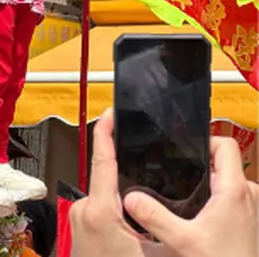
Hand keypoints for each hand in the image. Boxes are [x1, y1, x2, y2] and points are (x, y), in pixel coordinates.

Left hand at [69, 109, 156, 256]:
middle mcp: (85, 209)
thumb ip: (157, 222)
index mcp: (100, 210)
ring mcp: (80, 217)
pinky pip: (103, 206)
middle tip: (151, 161)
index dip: (107, 131)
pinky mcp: (81, 225)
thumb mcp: (153, 249)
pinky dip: (119, 205)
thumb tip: (173, 209)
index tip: (113, 111)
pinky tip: (137, 215)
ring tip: (148, 195)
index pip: (102, 160)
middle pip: (109, 175)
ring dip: (125, 191)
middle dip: (128, 167)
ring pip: (107, 193)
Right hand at [124, 136, 258, 256]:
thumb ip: (154, 217)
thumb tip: (131, 198)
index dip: (203, 139)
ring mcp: (249, 208)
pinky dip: (212, 198)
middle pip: (223, 162)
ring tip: (181, 192)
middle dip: (198, 163)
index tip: (181, 146)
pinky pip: (229, 198)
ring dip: (205, 182)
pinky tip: (194, 213)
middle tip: (173, 170)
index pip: (224, 144)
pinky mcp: (246, 221)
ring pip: (225, 180)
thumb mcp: (181, 240)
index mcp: (234, 190)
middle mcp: (247, 195)